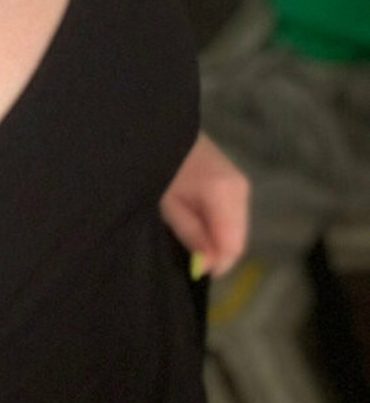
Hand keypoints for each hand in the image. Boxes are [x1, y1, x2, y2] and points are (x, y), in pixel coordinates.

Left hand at [159, 131, 250, 278]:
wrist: (163, 132)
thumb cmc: (159, 168)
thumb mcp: (170, 206)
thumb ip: (192, 235)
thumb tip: (208, 266)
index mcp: (225, 193)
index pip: (233, 245)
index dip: (217, 264)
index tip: (194, 270)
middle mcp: (240, 189)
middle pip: (238, 239)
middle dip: (216, 254)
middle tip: (189, 256)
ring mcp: (242, 185)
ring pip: (237, 230)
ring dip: (216, 241)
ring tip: (189, 237)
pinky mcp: (237, 183)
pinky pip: (233, 218)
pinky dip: (219, 228)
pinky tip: (198, 224)